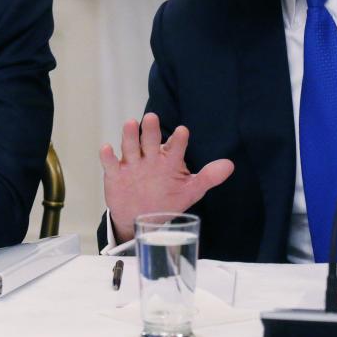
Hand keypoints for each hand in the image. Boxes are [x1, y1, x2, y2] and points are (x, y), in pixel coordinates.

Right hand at [99, 112, 233, 241]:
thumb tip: (230, 165)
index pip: (175, 147)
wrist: (142, 219)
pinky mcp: (116, 175)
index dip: (178, 140)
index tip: (182, 132)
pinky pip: (111, 164)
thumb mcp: (189, 190)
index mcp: (169, 160)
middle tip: (152, 117)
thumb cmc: (167, 199)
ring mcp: (132, 165)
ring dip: (129, 136)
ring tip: (130, 123)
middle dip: (150, 130)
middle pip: (150, 141)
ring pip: (130, 147)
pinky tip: (107, 148)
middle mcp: (150, 158)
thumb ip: (208, 177)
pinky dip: (108, 156)